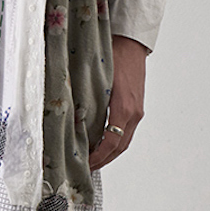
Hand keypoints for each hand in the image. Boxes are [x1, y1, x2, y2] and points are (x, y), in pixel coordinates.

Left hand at [88, 36, 147, 169]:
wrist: (131, 43)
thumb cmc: (113, 55)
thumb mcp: (95, 80)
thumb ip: (86, 102)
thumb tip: (72, 120)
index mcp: (124, 108)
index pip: (111, 143)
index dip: (98, 157)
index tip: (86, 164)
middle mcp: (134, 113)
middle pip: (120, 147)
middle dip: (104, 160)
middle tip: (87, 168)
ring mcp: (138, 110)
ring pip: (125, 140)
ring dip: (110, 153)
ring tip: (94, 159)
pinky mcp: (137, 106)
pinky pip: (126, 130)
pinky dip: (116, 141)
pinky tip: (103, 142)